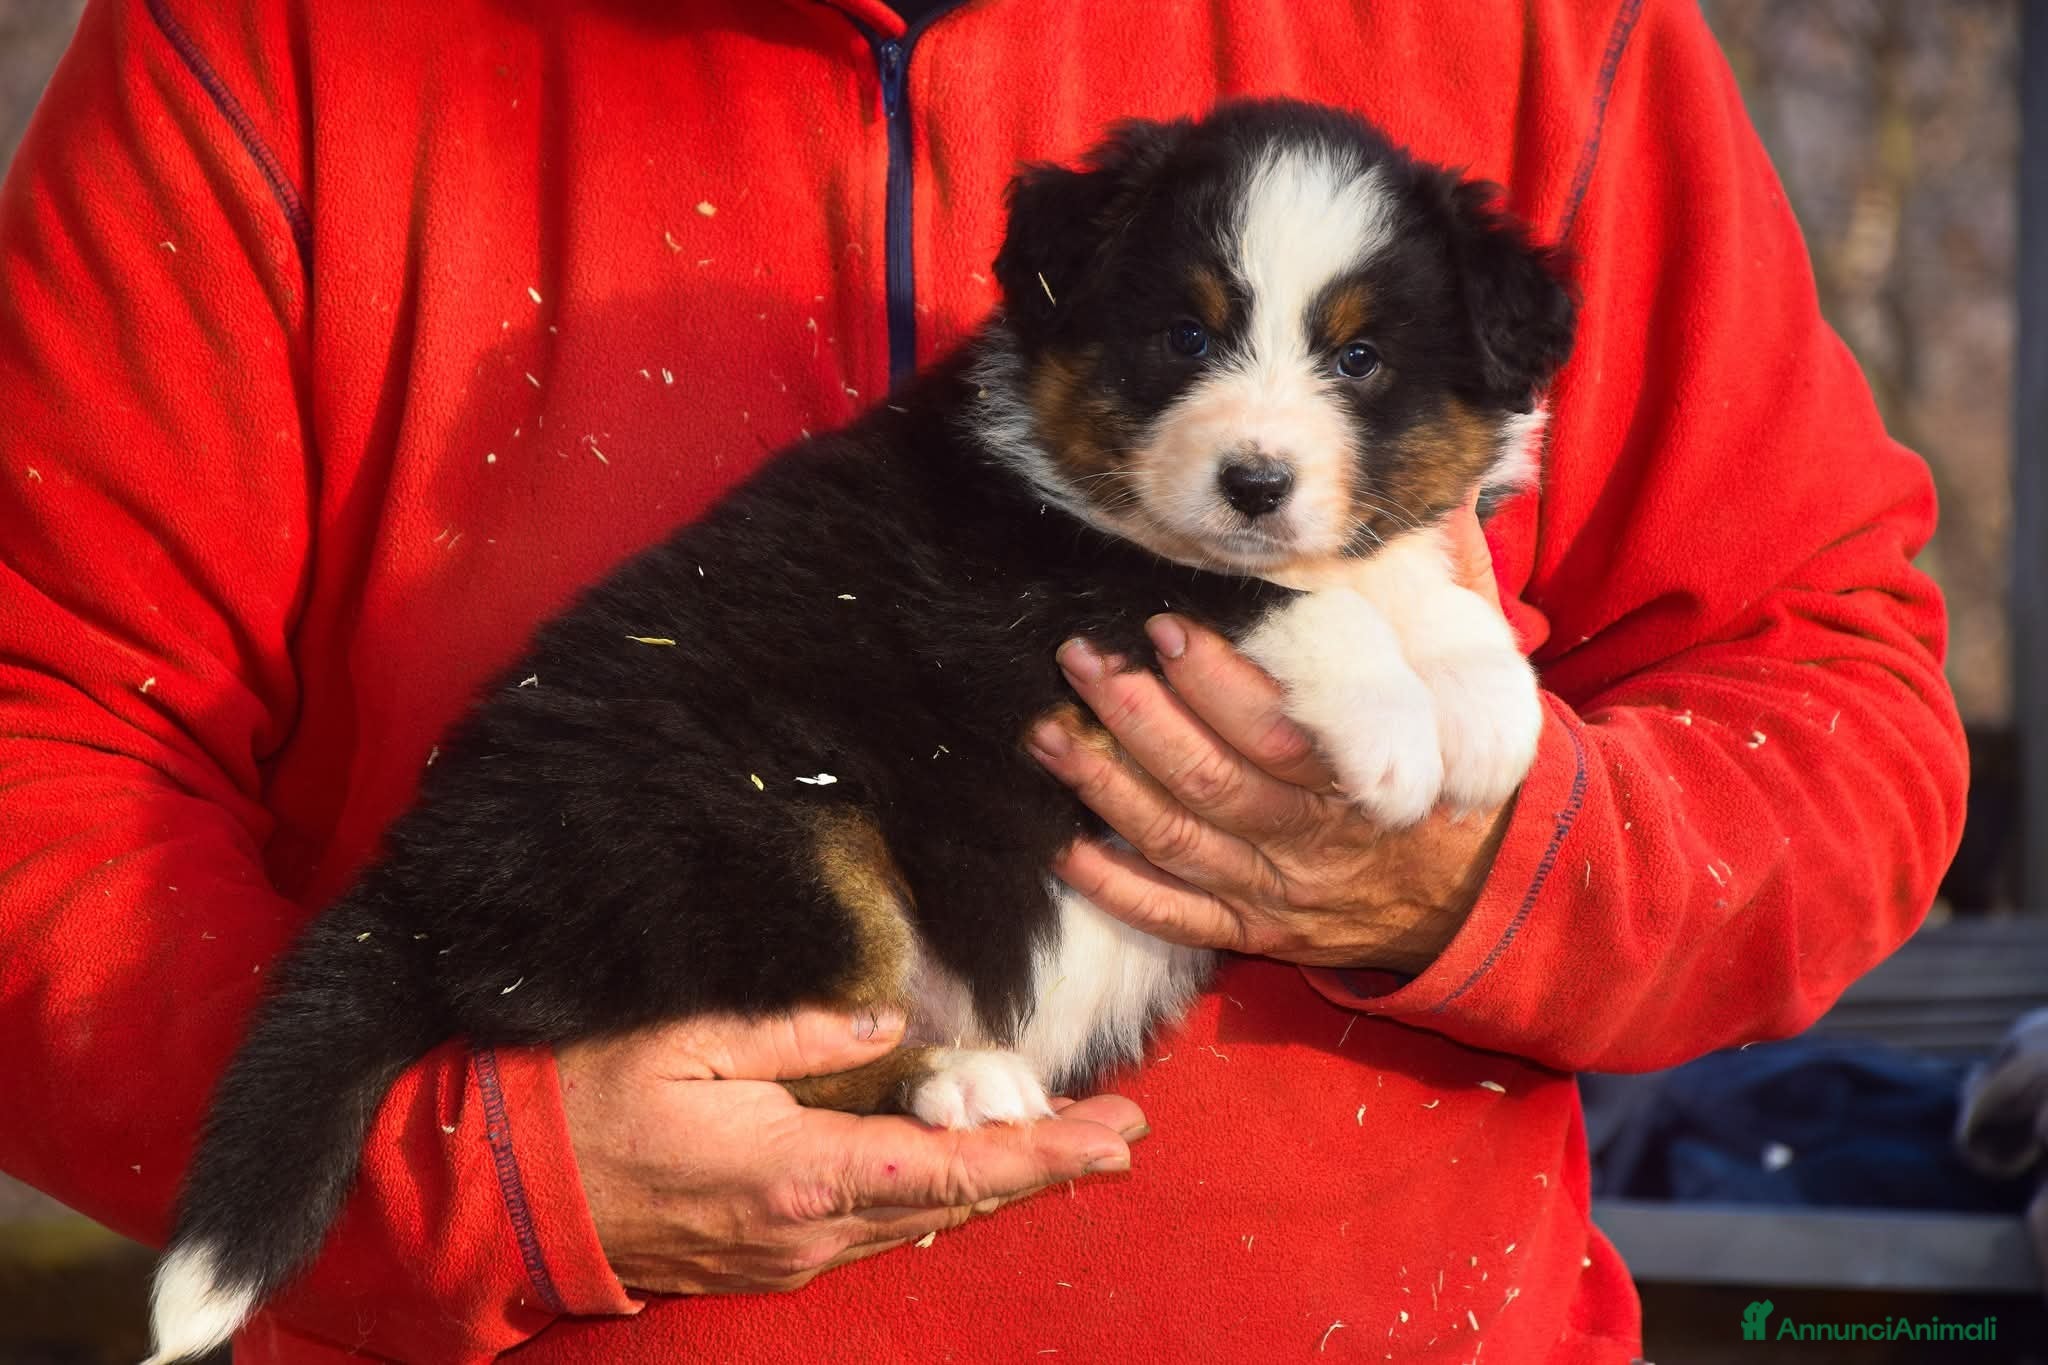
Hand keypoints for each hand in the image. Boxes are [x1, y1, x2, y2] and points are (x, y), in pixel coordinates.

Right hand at [558, 1009, 1144, 1295]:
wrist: (510, 1197)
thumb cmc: (589, 1105)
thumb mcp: (689, 1038)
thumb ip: (798, 1030)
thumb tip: (886, 1025)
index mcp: (802, 1174)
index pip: (953, 1169)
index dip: (1041, 1156)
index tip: (1113, 1139)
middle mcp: (813, 1230)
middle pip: (957, 1201)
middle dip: (1043, 1167)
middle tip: (1120, 1132)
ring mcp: (794, 1253)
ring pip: (923, 1218)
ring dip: (996, 1180)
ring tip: (1063, 1140)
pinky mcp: (774, 1256)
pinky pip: (879, 1226)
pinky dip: (936, 1192)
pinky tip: (968, 1168)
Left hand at [1028, 501, 1514, 974]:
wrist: (1485, 897)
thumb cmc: (1459, 777)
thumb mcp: (1474, 688)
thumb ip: (1452, 594)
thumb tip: (1444, 497)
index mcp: (1364, 777)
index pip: (1275, 731)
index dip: (1213, 681)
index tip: (1163, 627)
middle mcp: (1313, 840)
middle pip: (1209, 782)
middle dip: (1134, 719)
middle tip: (1079, 661)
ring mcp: (1279, 890)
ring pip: (1179, 843)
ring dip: (1105, 789)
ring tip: (1047, 733)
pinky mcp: (1256, 932)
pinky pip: (1177, 920)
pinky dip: (1119, 889)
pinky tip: (1066, 848)